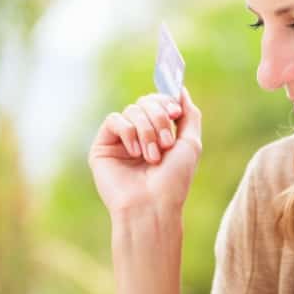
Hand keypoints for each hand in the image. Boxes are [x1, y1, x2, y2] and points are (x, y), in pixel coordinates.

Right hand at [89, 87, 201, 215]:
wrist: (153, 205)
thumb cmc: (174, 180)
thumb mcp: (190, 143)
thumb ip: (189, 114)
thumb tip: (181, 89)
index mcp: (159, 132)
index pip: (158, 101)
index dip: (166, 101)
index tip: (175, 112)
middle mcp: (139, 134)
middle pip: (145, 102)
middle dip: (159, 118)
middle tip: (166, 142)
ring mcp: (120, 140)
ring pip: (132, 110)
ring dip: (147, 131)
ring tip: (152, 156)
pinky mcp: (102, 146)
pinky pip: (114, 120)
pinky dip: (128, 133)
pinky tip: (135, 153)